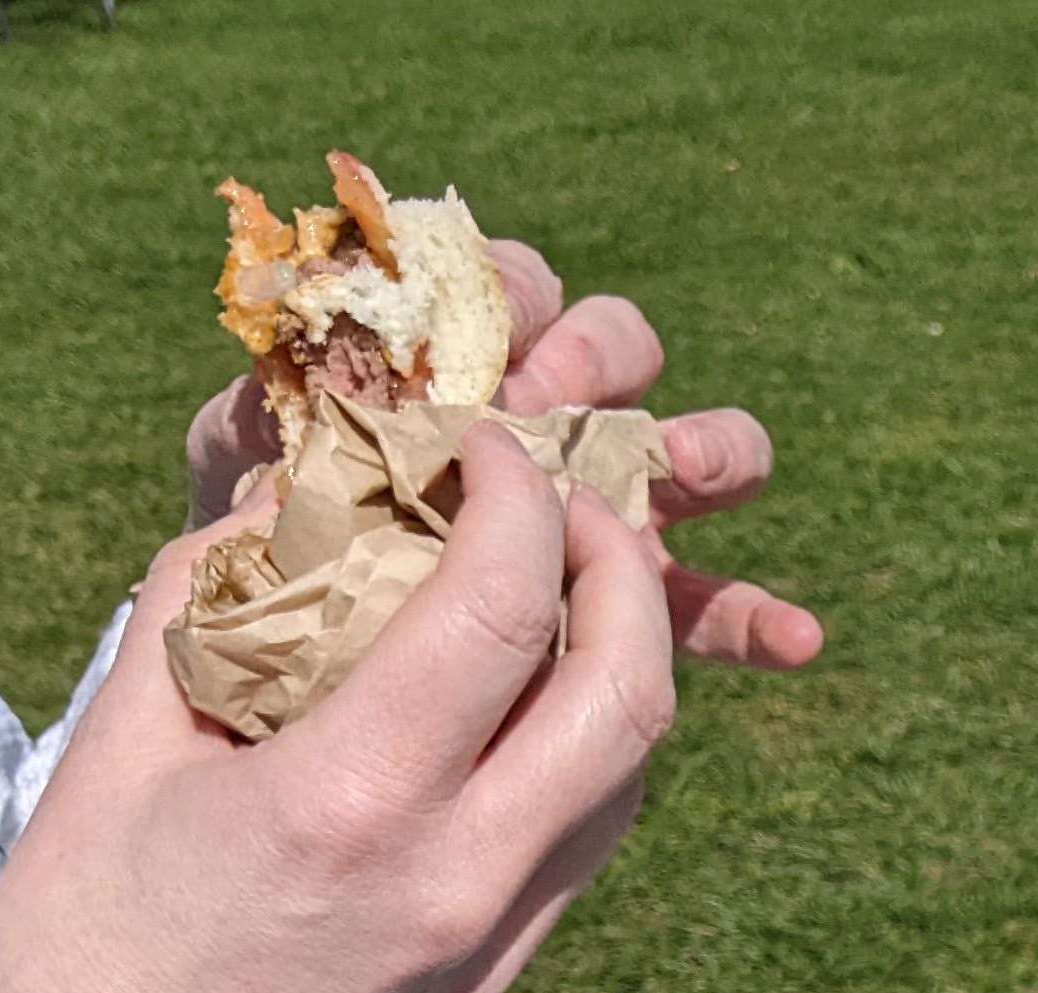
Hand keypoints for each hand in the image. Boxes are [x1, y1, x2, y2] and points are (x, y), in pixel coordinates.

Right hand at [0, 427, 676, 992]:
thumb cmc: (81, 921)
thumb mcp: (127, 732)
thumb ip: (221, 595)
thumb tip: (301, 489)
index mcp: (352, 804)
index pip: (506, 612)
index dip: (525, 501)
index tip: (494, 446)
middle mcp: (455, 881)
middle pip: (627, 696)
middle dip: (625, 570)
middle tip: (574, 500)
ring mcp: (495, 944)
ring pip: (631, 774)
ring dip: (624, 659)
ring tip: (564, 583)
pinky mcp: (500, 980)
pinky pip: (589, 839)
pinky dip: (589, 745)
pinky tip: (530, 695)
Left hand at [180, 237, 821, 670]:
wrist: (280, 661)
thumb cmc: (262, 545)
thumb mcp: (241, 472)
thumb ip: (262, 425)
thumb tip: (306, 395)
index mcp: (460, 359)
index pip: (511, 287)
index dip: (515, 298)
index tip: (484, 343)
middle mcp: (547, 417)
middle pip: (616, 350)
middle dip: (604, 364)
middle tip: (561, 411)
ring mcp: (604, 509)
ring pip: (692, 456)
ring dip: (711, 450)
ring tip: (696, 472)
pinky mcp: (633, 605)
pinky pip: (709, 608)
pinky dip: (758, 618)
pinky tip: (796, 640)